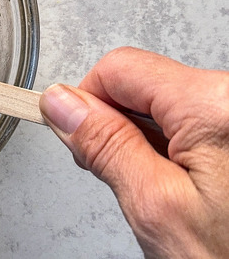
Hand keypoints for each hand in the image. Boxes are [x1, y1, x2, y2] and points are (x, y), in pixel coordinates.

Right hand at [39, 47, 228, 257]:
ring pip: (167, 104)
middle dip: (120, 127)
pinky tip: (189, 187)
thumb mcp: (156, 208)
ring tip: (168, 192)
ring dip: (149, 142)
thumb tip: (62, 104)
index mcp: (215, 106)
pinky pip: (194, 121)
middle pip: (144, 84)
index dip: (86, 104)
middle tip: (131, 181)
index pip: (119, 68)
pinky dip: (177, 150)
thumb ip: (105, 147)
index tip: (80, 140)